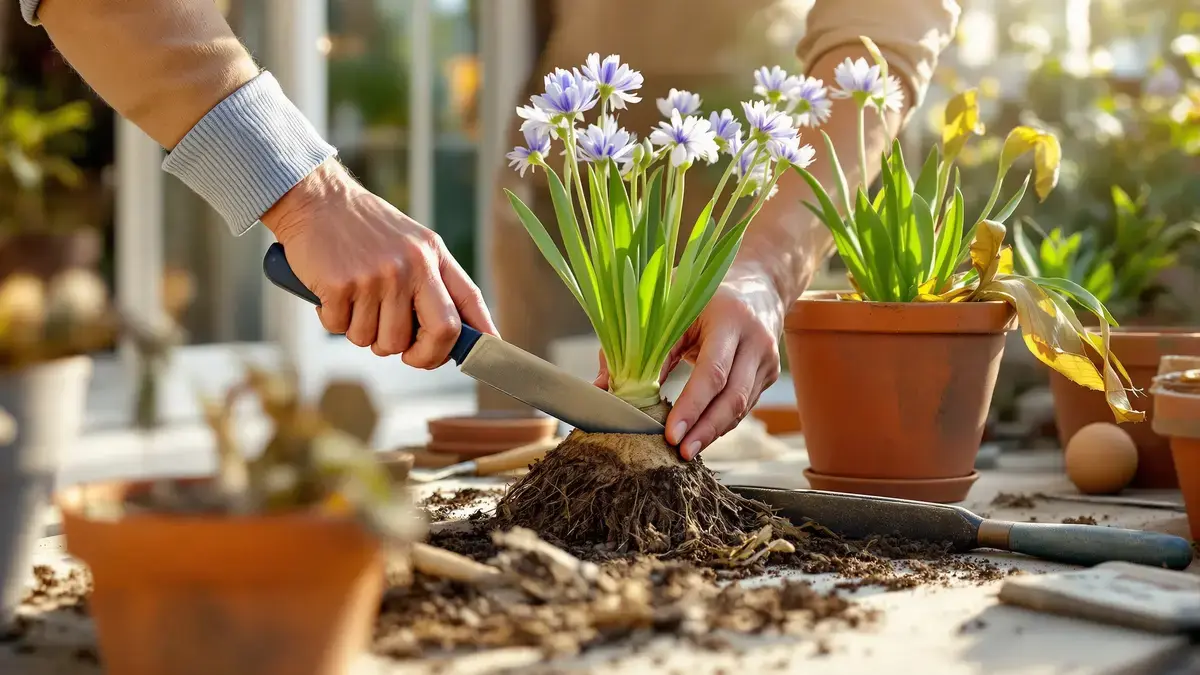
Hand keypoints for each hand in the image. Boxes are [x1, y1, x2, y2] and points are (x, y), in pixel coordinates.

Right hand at [261, 160, 496, 367]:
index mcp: (433, 255)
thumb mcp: (411, 243)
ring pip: (383, 342)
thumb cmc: (364, 228)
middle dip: (424, 356)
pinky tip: (333, 294)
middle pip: (440, 334)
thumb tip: (452, 333)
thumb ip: (432, 281)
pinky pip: (343, 330)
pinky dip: (334, 320)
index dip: (482, 336)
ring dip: (366, 334)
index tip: (484, 358)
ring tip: (357, 303)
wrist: (316, 199)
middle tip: (407, 354)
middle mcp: (411, 266)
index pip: (470, 301)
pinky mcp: (341, 285)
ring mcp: (376, 277)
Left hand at [595, 269, 784, 459]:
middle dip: (705, 430)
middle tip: (680, 453)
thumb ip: (639, 345)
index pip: (712, 372)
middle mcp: (755, 341)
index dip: (692, 406)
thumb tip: (603, 387)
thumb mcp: (670, 306)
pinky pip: (743, 406)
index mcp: (729, 318)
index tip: (671, 434)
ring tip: (687, 450)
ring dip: (712, 431)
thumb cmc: (703, 294)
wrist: (757, 285)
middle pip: (732, 397)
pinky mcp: (768, 375)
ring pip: (741, 407)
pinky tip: (700, 433)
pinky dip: (720, 422)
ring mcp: (767, 360)